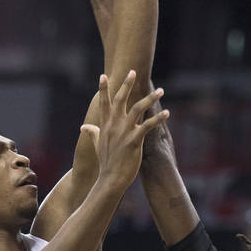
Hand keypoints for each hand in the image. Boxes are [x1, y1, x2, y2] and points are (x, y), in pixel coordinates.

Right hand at [82, 72, 167, 189]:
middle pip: (120, 100)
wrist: (110, 179)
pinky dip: (158, 118)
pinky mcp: (134, 141)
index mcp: (105, 125)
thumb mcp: (96, 145)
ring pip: (137, 109)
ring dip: (150, 98)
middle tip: (133, 72)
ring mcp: (124, 132)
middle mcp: (114, 125)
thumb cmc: (105, 162)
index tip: (103, 75)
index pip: (104, 103)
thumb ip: (92, 133)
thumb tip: (84, 127)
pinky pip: (148, 126)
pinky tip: (167, 112)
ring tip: (161, 90)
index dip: (103, 89)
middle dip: (126, 84)